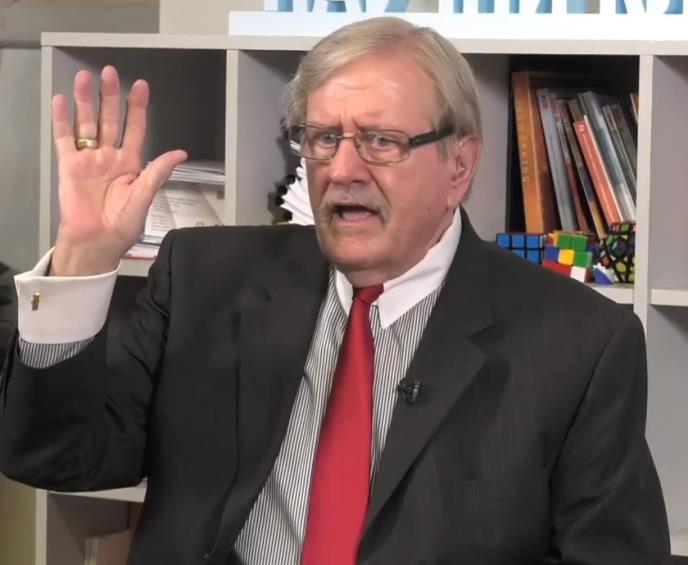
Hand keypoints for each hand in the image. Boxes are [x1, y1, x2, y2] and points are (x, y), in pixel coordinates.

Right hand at [50, 65, 186, 275]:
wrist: (97, 241)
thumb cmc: (123, 224)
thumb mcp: (145, 197)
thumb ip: (158, 172)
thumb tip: (180, 153)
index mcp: (131, 163)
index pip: (135, 128)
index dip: (138, 108)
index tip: (141, 86)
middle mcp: (110, 156)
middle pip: (111, 119)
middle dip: (111, 96)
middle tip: (110, 72)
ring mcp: (89, 159)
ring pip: (87, 123)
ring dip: (86, 101)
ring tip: (85, 78)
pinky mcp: (69, 166)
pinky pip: (65, 139)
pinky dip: (63, 120)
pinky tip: (62, 101)